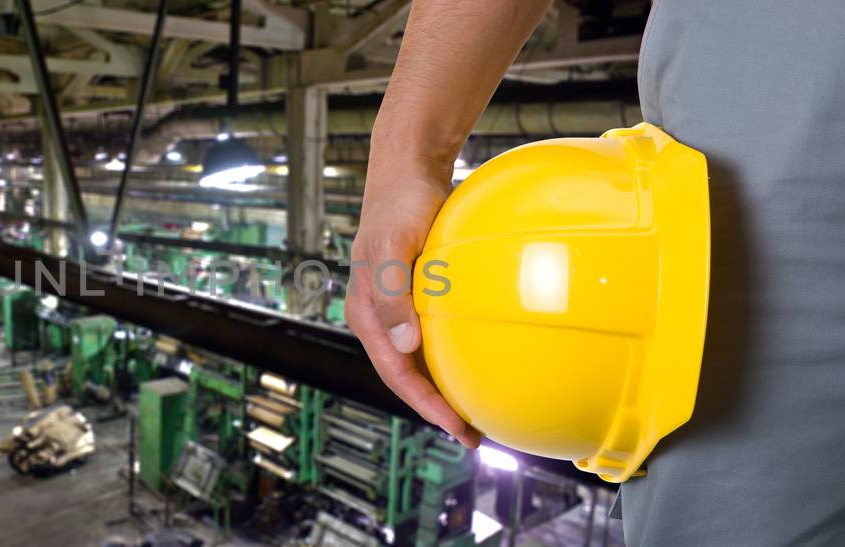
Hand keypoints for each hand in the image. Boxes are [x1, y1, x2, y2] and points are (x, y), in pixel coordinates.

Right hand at [346, 168, 481, 447]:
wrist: (407, 172)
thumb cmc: (399, 206)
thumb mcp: (393, 247)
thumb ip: (393, 294)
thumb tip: (405, 343)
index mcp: (367, 314)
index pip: (396, 373)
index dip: (424, 404)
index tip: (455, 425)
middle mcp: (380, 318)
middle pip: (407, 375)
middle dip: (436, 408)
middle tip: (472, 434)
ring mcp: (398, 309)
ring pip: (420, 360)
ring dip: (444, 387)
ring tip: (476, 410)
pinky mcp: (417, 296)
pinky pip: (434, 336)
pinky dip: (452, 357)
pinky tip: (477, 361)